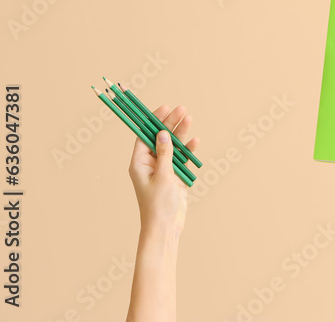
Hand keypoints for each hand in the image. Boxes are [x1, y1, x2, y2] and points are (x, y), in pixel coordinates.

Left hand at [128, 105, 199, 236]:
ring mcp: (163, 170)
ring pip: (172, 146)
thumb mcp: (162, 176)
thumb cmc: (159, 204)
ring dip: (181, 134)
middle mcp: (150, 164)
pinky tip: (195, 142)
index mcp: (139, 163)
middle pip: (160, 138)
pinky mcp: (175, 176)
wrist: (166, 227)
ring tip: (190, 119)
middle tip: (182, 109)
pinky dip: (188, 151)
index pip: (145, 135)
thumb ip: (164, 153)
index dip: (153, 121)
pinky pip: (181, 159)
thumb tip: (162, 133)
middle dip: (170, 123)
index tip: (165, 108)